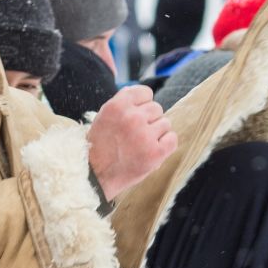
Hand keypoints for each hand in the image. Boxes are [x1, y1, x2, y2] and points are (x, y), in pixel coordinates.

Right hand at [87, 85, 175, 200]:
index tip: (135, 116)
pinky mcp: (155, 153)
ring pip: (165, 123)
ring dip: (157, 133)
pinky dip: (166, 144)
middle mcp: (132, 118)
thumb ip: (121, 102)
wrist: (95, 176)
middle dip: (149, 120)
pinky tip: (152, 150)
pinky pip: (172, 139)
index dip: (142, 105)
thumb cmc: (99, 147)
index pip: (145, 93)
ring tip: (141, 145)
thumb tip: (139, 91)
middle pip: (157, 108)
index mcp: (117, 106)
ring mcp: (145, 135)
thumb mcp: (103, 117)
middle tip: (135, 135)